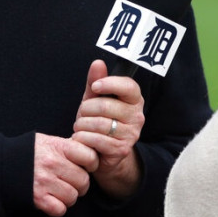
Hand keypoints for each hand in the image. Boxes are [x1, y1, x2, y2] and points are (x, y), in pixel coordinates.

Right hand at [33, 133, 97, 216]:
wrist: (1, 163)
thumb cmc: (28, 152)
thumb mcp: (48, 141)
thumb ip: (68, 146)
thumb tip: (90, 152)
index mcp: (58, 147)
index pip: (90, 157)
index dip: (91, 163)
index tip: (86, 166)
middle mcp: (53, 164)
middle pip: (83, 181)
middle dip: (80, 183)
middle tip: (71, 181)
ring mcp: (45, 181)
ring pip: (73, 196)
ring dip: (69, 196)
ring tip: (61, 190)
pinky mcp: (37, 198)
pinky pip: (60, 209)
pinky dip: (58, 207)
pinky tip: (52, 199)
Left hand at [71, 59, 145, 198]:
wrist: (102, 153)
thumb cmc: (99, 121)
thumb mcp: (94, 99)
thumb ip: (95, 81)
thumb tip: (98, 63)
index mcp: (134, 100)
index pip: (129, 86)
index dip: (110, 84)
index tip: (95, 87)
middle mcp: (137, 116)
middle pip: (106, 106)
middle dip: (86, 109)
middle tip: (82, 114)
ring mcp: (131, 134)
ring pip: (99, 123)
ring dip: (82, 125)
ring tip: (80, 127)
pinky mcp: (121, 150)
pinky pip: (96, 139)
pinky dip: (82, 138)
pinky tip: (81, 138)